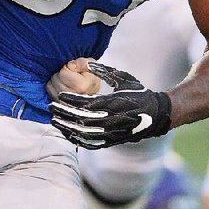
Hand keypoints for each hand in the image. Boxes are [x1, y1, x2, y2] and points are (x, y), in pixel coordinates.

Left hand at [46, 57, 102, 100]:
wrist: (94, 92)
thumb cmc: (92, 77)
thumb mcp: (92, 65)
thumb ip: (83, 63)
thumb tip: (70, 66)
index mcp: (81, 87)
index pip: (63, 72)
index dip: (68, 68)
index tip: (75, 70)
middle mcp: (72, 97)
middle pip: (55, 79)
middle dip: (61, 74)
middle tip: (70, 76)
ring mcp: (64, 104)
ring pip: (50, 85)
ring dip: (56, 81)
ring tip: (67, 81)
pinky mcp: (59, 106)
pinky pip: (49, 92)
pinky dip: (53, 87)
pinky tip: (62, 86)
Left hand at [49, 61, 171, 148]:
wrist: (157, 115)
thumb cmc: (139, 92)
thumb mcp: (125, 78)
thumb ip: (106, 71)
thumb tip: (88, 64)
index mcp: (115, 103)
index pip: (88, 104)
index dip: (72, 100)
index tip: (59, 96)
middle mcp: (113, 120)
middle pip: (83, 119)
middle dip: (65, 113)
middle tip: (51, 107)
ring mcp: (113, 132)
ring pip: (85, 134)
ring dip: (68, 128)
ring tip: (54, 120)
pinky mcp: (113, 141)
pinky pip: (92, 144)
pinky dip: (78, 141)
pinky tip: (67, 134)